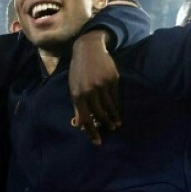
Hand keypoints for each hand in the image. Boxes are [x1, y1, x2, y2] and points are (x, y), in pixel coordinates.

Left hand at [69, 30, 119, 144]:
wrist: (88, 49)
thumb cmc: (79, 71)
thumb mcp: (73, 87)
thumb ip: (78, 105)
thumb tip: (80, 124)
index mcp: (77, 94)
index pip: (85, 117)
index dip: (91, 131)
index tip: (97, 142)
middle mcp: (89, 90)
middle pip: (99, 113)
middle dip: (105, 124)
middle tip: (110, 130)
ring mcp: (102, 85)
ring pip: (109, 106)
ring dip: (113, 117)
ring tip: (116, 124)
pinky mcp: (113, 79)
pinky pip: (115, 97)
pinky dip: (116, 105)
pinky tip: (116, 110)